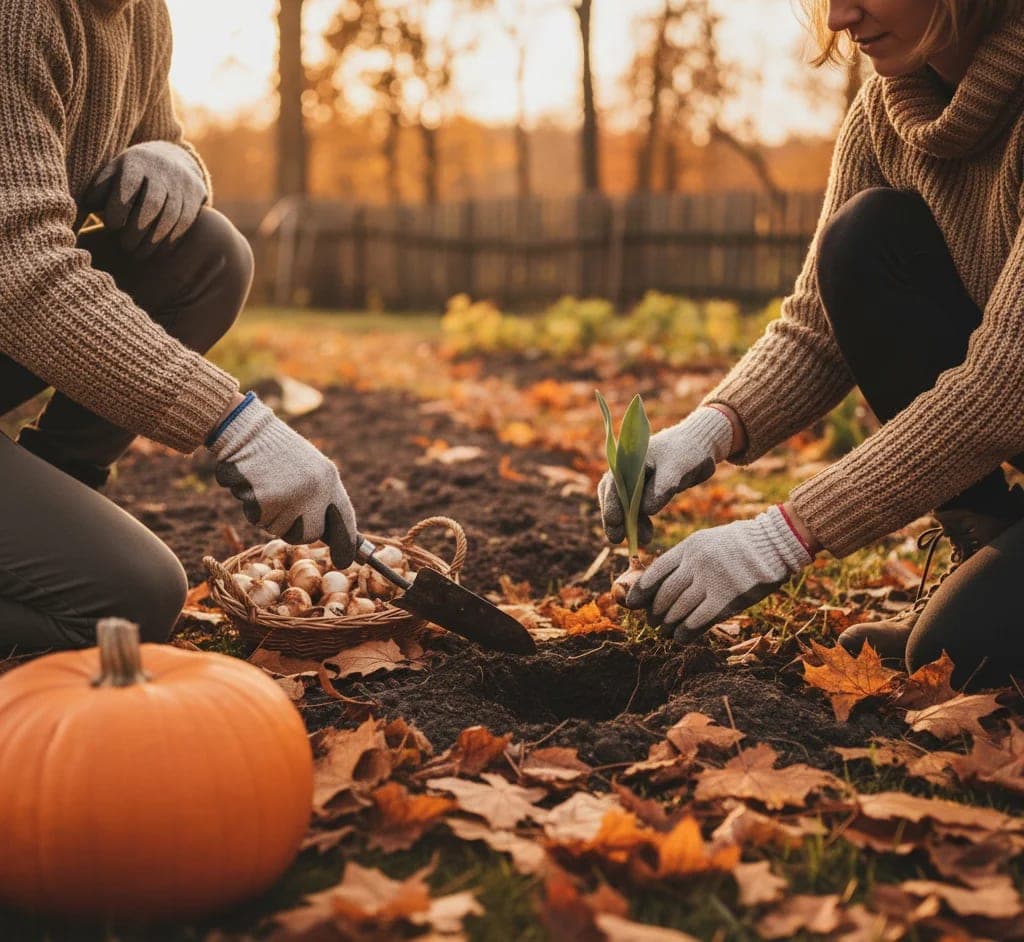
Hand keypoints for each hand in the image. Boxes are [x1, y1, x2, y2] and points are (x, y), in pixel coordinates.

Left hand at [85, 141, 206, 256]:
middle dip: (138, 229)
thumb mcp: (113, 174)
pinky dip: (171, 238)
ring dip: (155, 239)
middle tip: (126, 247)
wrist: (171, 158)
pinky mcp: (196, 193)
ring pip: (171, 215)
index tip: (111, 226)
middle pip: (152, 203)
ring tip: (140, 255)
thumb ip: (99, 189)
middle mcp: (161, 170)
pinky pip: (185, 220)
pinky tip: (159, 250)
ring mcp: (181, 182)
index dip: (118, 209)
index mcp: (136, 162)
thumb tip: (88, 205)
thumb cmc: (132, 175)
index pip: (127, 186)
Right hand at [206, 394, 357, 566]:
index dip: (346, 544)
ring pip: (277, 529)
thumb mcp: (310, 469)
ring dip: (268, 513)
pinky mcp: (263, 500)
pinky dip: (249, 505)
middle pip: (308, 535)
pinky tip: (251, 481)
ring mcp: (289, 496)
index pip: (344, 520)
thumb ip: (322, 498)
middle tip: (282, 501)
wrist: (245, 430)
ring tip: (265, 483)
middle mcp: (314, 490)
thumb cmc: (277, 451)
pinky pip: (255, 519)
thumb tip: (330, 534)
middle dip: (294, 527)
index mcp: (329, 479)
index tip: (345, 561)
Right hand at [599, 406, 733, 545]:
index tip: (615, 520)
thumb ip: (662, 487)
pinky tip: (647, 536)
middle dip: (615, 519)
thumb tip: (646, 510)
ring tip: (642, 541)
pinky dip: (640, 523)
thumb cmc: (687, 451)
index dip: (611, 502)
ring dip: (629, 524)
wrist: (699, 447)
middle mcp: (626, 471)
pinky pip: (637, 510)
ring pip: (625, 506)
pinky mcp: (644, 492)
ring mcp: (634, 483)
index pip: (613, 483)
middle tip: (617, 539)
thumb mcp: (676, 467)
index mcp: (628, 460)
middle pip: (613, 496)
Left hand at [625, 506, 812, 641]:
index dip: (640, 590)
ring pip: (679, 609)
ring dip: (668, 624)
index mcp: (689, 546)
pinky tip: (680, 637)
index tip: (632, 603)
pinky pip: (698, 620)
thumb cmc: (738, 545)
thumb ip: (684, 559)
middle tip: (652, 622)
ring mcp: (711, 580)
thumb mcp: (706, 541)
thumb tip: (658, 583)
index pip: (655, 571)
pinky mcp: (727, 597)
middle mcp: (696, 562)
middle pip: (665, 594)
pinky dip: (685, 631)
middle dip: (654, 611)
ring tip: (664, 631)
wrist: (774, 543)